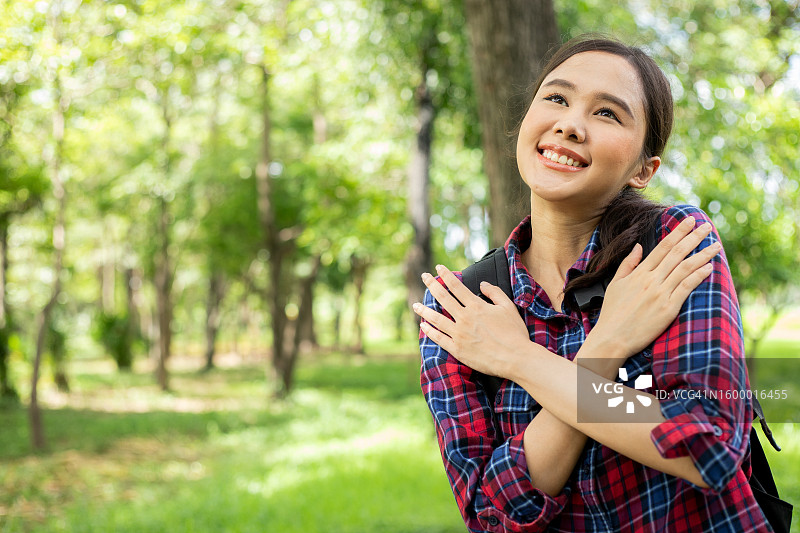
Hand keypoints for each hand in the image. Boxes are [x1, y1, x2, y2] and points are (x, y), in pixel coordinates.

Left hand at [413, 265, 529, 377]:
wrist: (516, 358)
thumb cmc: (515, 333)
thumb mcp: (508, 307)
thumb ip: (494, 293)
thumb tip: (482, 284)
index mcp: (476, 306)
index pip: (456, 286)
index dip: (446, 275)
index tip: (438, 267)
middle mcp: (464, 318)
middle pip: (443, 298)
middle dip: (432, 285)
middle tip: (424, 276)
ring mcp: (459, 334)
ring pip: (436, 319)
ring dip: (424, 310)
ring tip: (415, 304)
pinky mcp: (457, 350)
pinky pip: (439, 339)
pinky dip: (429, 331)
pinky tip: (423, 325)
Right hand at [589, 216, 720, 359]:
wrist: (612, 337)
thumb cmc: (612, 313)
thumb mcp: (615, 284)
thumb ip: (628, 264)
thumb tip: (638, 247)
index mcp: (639, 273)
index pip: (663, 247)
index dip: (678, 232)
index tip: (689, 221)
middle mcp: (651, 280)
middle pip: (677, 253)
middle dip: (693, 237)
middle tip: (706, 226)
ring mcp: (660, 294)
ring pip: (685, 268)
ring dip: (702, 254)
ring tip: (715, 245)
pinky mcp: (668, 308)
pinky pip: (686, 287)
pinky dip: (698, 275)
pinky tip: (709, 267)